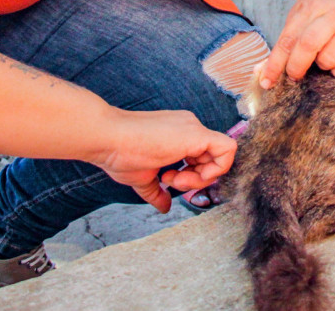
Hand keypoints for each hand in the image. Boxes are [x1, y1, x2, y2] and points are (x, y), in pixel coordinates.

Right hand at [93, 109, 236, 212]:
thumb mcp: (142, 176)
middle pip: (213, 158)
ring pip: (221, 155)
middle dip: (198, 179)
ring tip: (171, 179)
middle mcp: (190, 128)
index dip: (193, 175)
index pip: (202, 157)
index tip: (169, 181)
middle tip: (170, 182)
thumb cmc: (119, 153)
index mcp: (179, 135)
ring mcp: (194, 128)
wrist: (107, 138)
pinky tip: (186, 177)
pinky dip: (215, 170)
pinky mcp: (197, 134)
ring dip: (201, 177)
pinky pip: (227, 150)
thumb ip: (157, 191)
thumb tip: (164, 207)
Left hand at [260, 0, 334, 87]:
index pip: (288, 40)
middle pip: (308, 46)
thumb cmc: (314, 16)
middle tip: (294, 74)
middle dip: (296, 66)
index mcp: (310, 8)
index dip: (275, 64)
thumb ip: (281, 47)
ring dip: (321, 66)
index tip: (266, 82)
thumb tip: (261, 75)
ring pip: (329, 59)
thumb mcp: (295, 21)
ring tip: (322, 56)